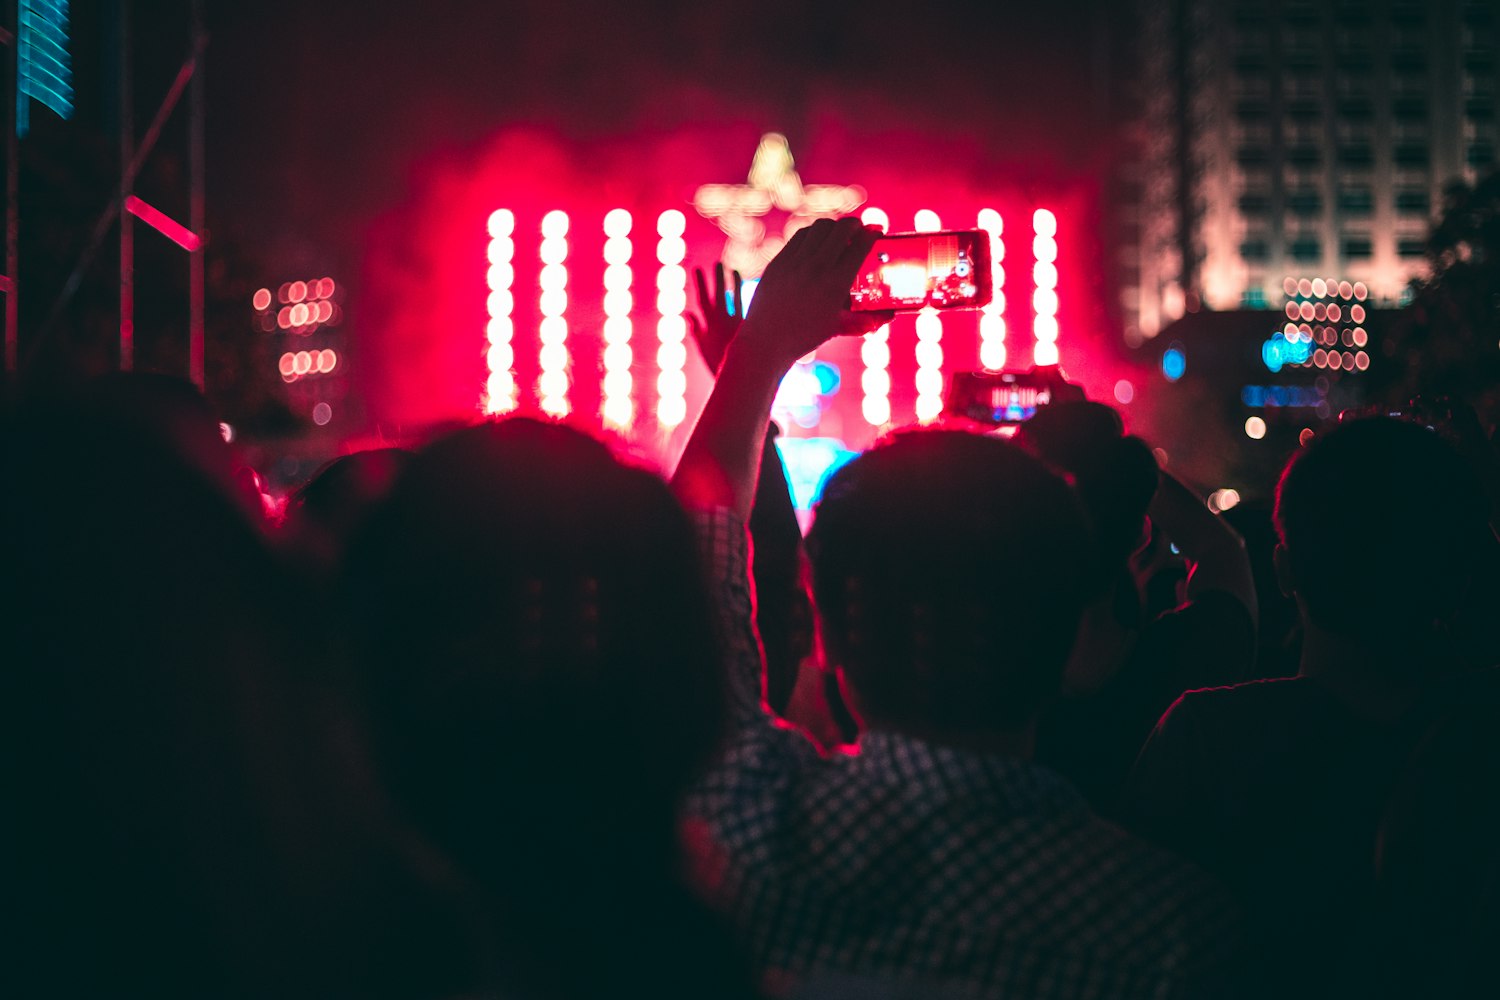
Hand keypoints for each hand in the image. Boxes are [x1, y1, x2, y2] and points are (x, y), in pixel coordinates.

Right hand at [688, 263, 743, 375]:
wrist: (739, 380)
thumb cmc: (719, 364)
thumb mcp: (703, 347)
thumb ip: (696, 329)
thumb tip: (688, 313)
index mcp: (709, 327)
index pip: (703, 300)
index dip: (700, 283)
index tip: (697, 267)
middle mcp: (723, 323)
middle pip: (719, 295)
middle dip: (717, 278)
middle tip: (718, 262)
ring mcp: (737, 325)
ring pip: (735, 299)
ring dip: (734, 284)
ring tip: (734, 269)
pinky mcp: (750, 329)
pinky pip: (750, 310)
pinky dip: (748, 300)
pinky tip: (754, 289)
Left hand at [730, 218, 891, 369]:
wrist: (766, 341)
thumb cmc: (805, 337)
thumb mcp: (839, 327)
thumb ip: (867, 320)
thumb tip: (890, 316)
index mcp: (836, 284)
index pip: (861, 246)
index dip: (872, 234)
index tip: (877, 232)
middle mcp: (817, 268)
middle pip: (842, 228)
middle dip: (856, 224)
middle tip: (860, 228)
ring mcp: (795, 262)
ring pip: (821, 227)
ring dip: (834, 226)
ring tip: (838, 233)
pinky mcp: (779, 261)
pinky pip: (800, 236)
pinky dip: (813, 233)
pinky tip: (817, 239)